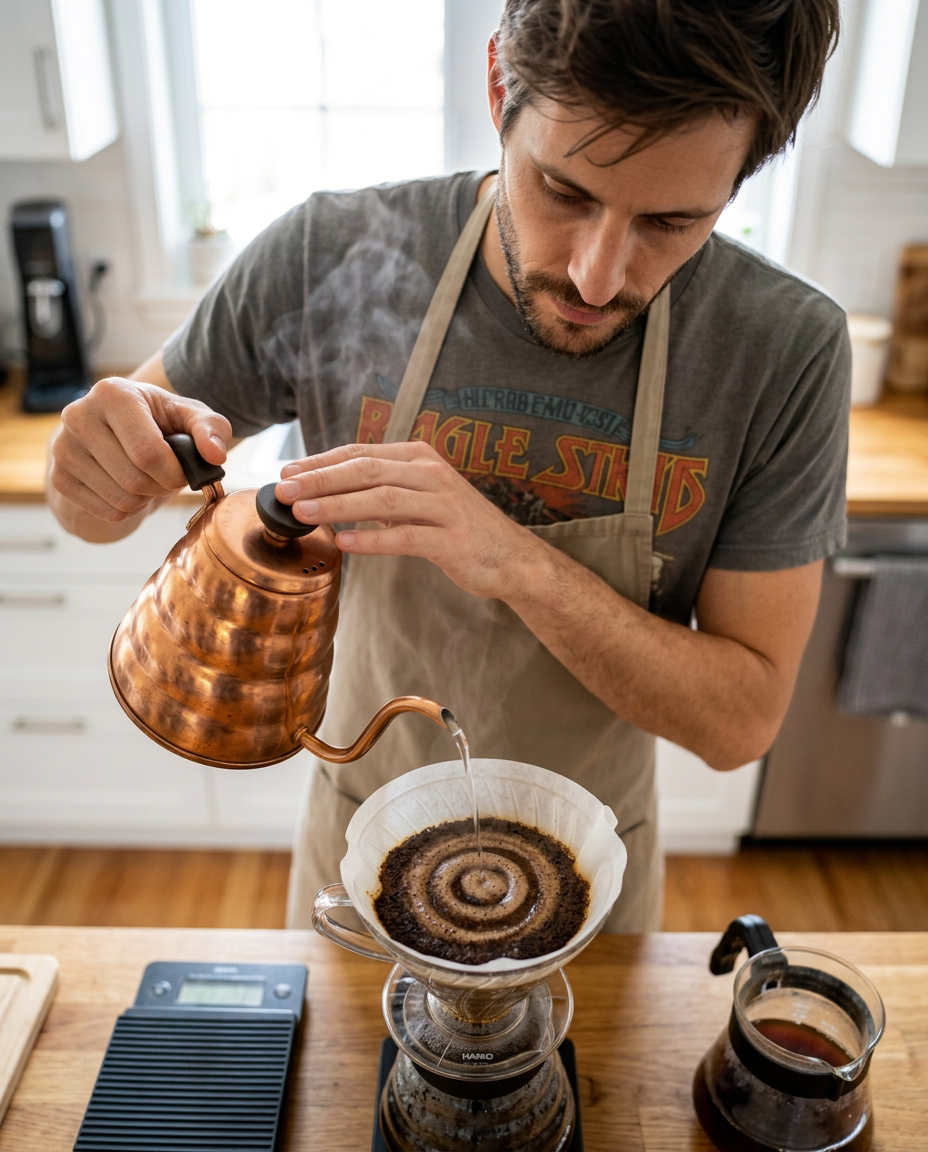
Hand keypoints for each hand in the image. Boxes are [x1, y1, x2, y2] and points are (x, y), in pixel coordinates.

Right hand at [49, 377, 231, 529]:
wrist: (116, 434)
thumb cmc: (160, 423)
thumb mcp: (190, 417)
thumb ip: (212, 429)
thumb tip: (214, 455)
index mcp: (112, 393)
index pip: (148, 453)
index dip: (174, 473)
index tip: (182, 470)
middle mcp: (78, 416)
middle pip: (135, 480)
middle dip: (162, 486)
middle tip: (166, 475)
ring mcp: (63, 448)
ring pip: (122, 500)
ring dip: (146, 498)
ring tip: (147, 477)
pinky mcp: (59, 477)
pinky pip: (108, 512)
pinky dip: (128, 508)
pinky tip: (127, 486)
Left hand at [275, 441, 542, 598]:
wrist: (512, 557)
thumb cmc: (459, 528)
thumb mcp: (421, 498)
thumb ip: (384, 489)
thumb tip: (328, 492)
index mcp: (420, 458)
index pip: (361, 453)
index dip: (321, 462)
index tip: (286, 472)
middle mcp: (431, 474)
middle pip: (366, 470)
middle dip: (320, 479)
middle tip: (283, 490)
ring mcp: (444, 505)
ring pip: (381, 499)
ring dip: (337, 505)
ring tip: (302, 514)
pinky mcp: (452, 539)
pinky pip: (405, 536)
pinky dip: (371, 539)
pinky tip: (344, 543)